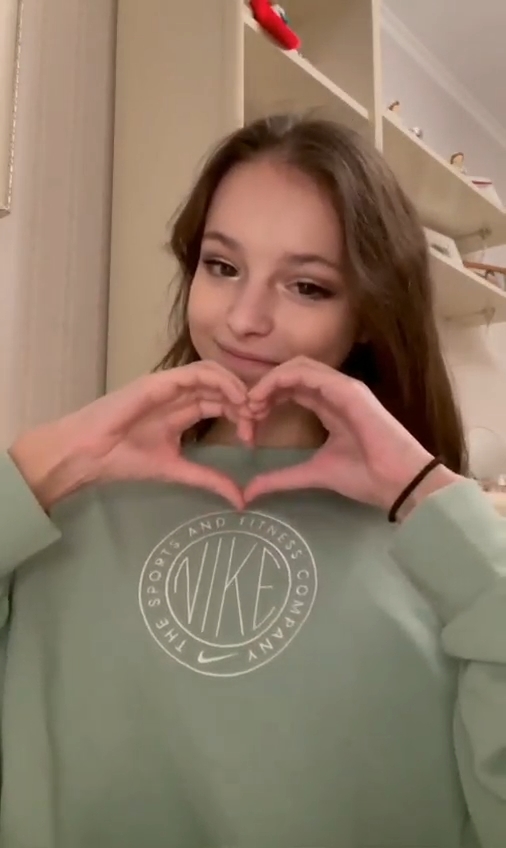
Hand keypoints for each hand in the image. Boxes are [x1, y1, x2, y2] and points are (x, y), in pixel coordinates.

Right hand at [10, 361, 251, 510]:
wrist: (89, 454)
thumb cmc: (123, 460)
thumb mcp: (176, 470)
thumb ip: (208, 479)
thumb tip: (241, 500)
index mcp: (182, 410)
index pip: (220, 402)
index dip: (241, 414)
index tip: (252, 438)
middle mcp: (178, 394)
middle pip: (221, 387)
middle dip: (243, 402)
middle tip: (257, 422)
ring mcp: (169, 385)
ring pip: (212, 373)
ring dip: (235, 387)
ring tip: (249, 408)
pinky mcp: (159, 381)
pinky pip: (195, 373)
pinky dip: (220, 381)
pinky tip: (234, 397)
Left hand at [244, 357, 458, 515]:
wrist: (399, 484)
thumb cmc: (365, 477)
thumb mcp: (313, 474)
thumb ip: (281, 478)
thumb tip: (249, 491)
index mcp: (329, 406)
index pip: (291, 390)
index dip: (266, 399)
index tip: (247, 422)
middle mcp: (335, 392)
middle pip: (290, 374)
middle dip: (264, 388)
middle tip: (245, 411)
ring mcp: (343, 387)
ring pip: (297, 367)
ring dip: (270, 381)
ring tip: (252, 403)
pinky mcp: (348, 390)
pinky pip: (309, 373)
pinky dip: (282, 379)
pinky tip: (265, 397)